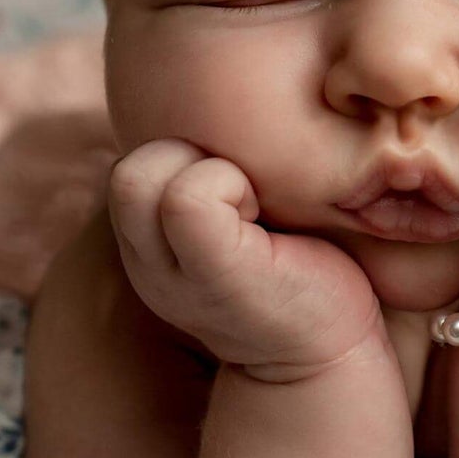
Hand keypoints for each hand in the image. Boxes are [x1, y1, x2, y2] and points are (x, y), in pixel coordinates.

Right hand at [107, 139, 385, 381]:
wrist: (331, 352)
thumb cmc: (298, 267)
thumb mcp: (237, 218)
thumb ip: (210, 177)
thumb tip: (214, 105)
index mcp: (150, 246)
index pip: (133, 162)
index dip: (185, 155)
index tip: (237, 185)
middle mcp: (147, 264)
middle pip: (127, 167)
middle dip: (188, 156)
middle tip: (246, 191)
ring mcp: (172, 276)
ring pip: (143, 173)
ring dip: (207, 167)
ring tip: (254, 206)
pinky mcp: (215, 276)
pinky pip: (189, 196)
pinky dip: (229, 186)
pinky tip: (266, 221)